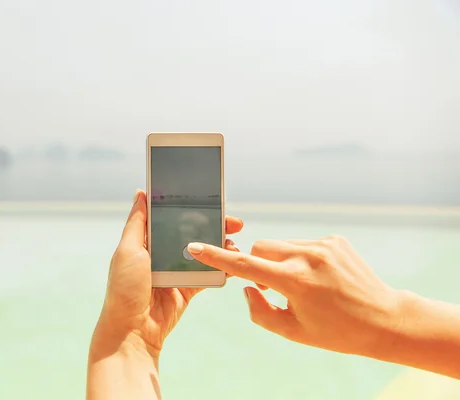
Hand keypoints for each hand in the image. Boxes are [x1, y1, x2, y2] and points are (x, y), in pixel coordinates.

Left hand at [91, 190, 242, 358]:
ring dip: (221, 246)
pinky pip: (208, 274)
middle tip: (234, 223)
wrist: (132, 331)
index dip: (191, 207)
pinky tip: (233, 262)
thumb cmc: (124, 289)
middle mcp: (162, 253)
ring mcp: (176, 271)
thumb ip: (137, 222)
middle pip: (193, 232)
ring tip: (234, 243)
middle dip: (214, 225)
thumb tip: (141, 192)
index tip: (211, 200)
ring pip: (204, 252)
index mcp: (146, 241)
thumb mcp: (127, 250)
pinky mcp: (188, 288)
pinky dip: (222, 268)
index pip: (172, 217)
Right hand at [186, 235, 404, 357]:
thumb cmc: (337, 332)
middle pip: (261, 247)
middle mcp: (308, 256)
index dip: (217, 257)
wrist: (384, 320)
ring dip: (280, 262)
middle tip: (272, 287)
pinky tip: (319, 277)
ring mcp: (323, 244)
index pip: (245, 265)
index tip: (196, 247)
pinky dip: (299, 258)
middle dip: (257, 263)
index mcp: (295, 281)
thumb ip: (260, 310)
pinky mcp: (334, 239)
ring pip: (281, 245)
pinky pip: (301, 243)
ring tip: (304, 285)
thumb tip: (248, 287)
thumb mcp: (293, 332)